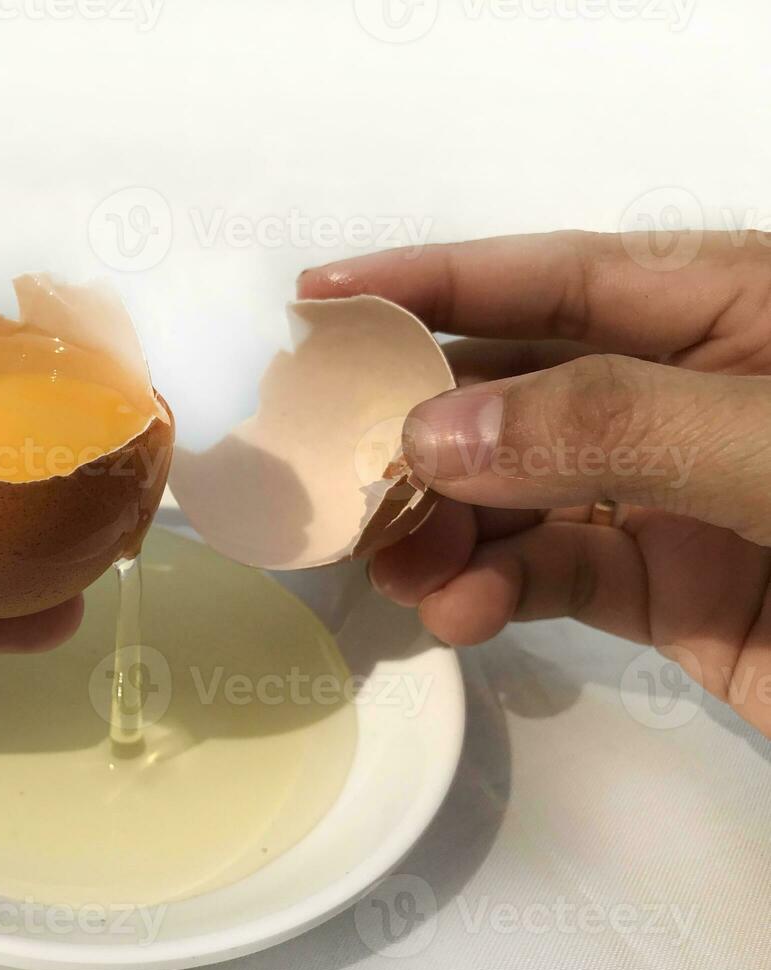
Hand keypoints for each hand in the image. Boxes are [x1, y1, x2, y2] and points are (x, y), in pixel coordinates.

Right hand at [299, 231, 770, 737]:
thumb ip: (613, 423)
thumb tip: (438, 431)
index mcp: (735, 307)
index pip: (553, 276)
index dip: (432, 278)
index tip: (318, 294)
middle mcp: (688, 393)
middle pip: (514, 387)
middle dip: (418, 421)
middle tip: (331, 463)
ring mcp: (676, 496)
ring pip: (517, 492)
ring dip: (444, 523)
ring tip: (390, 561)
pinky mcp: (675, 592)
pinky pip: (553, 576)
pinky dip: (494, 593)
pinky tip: (459, 615)